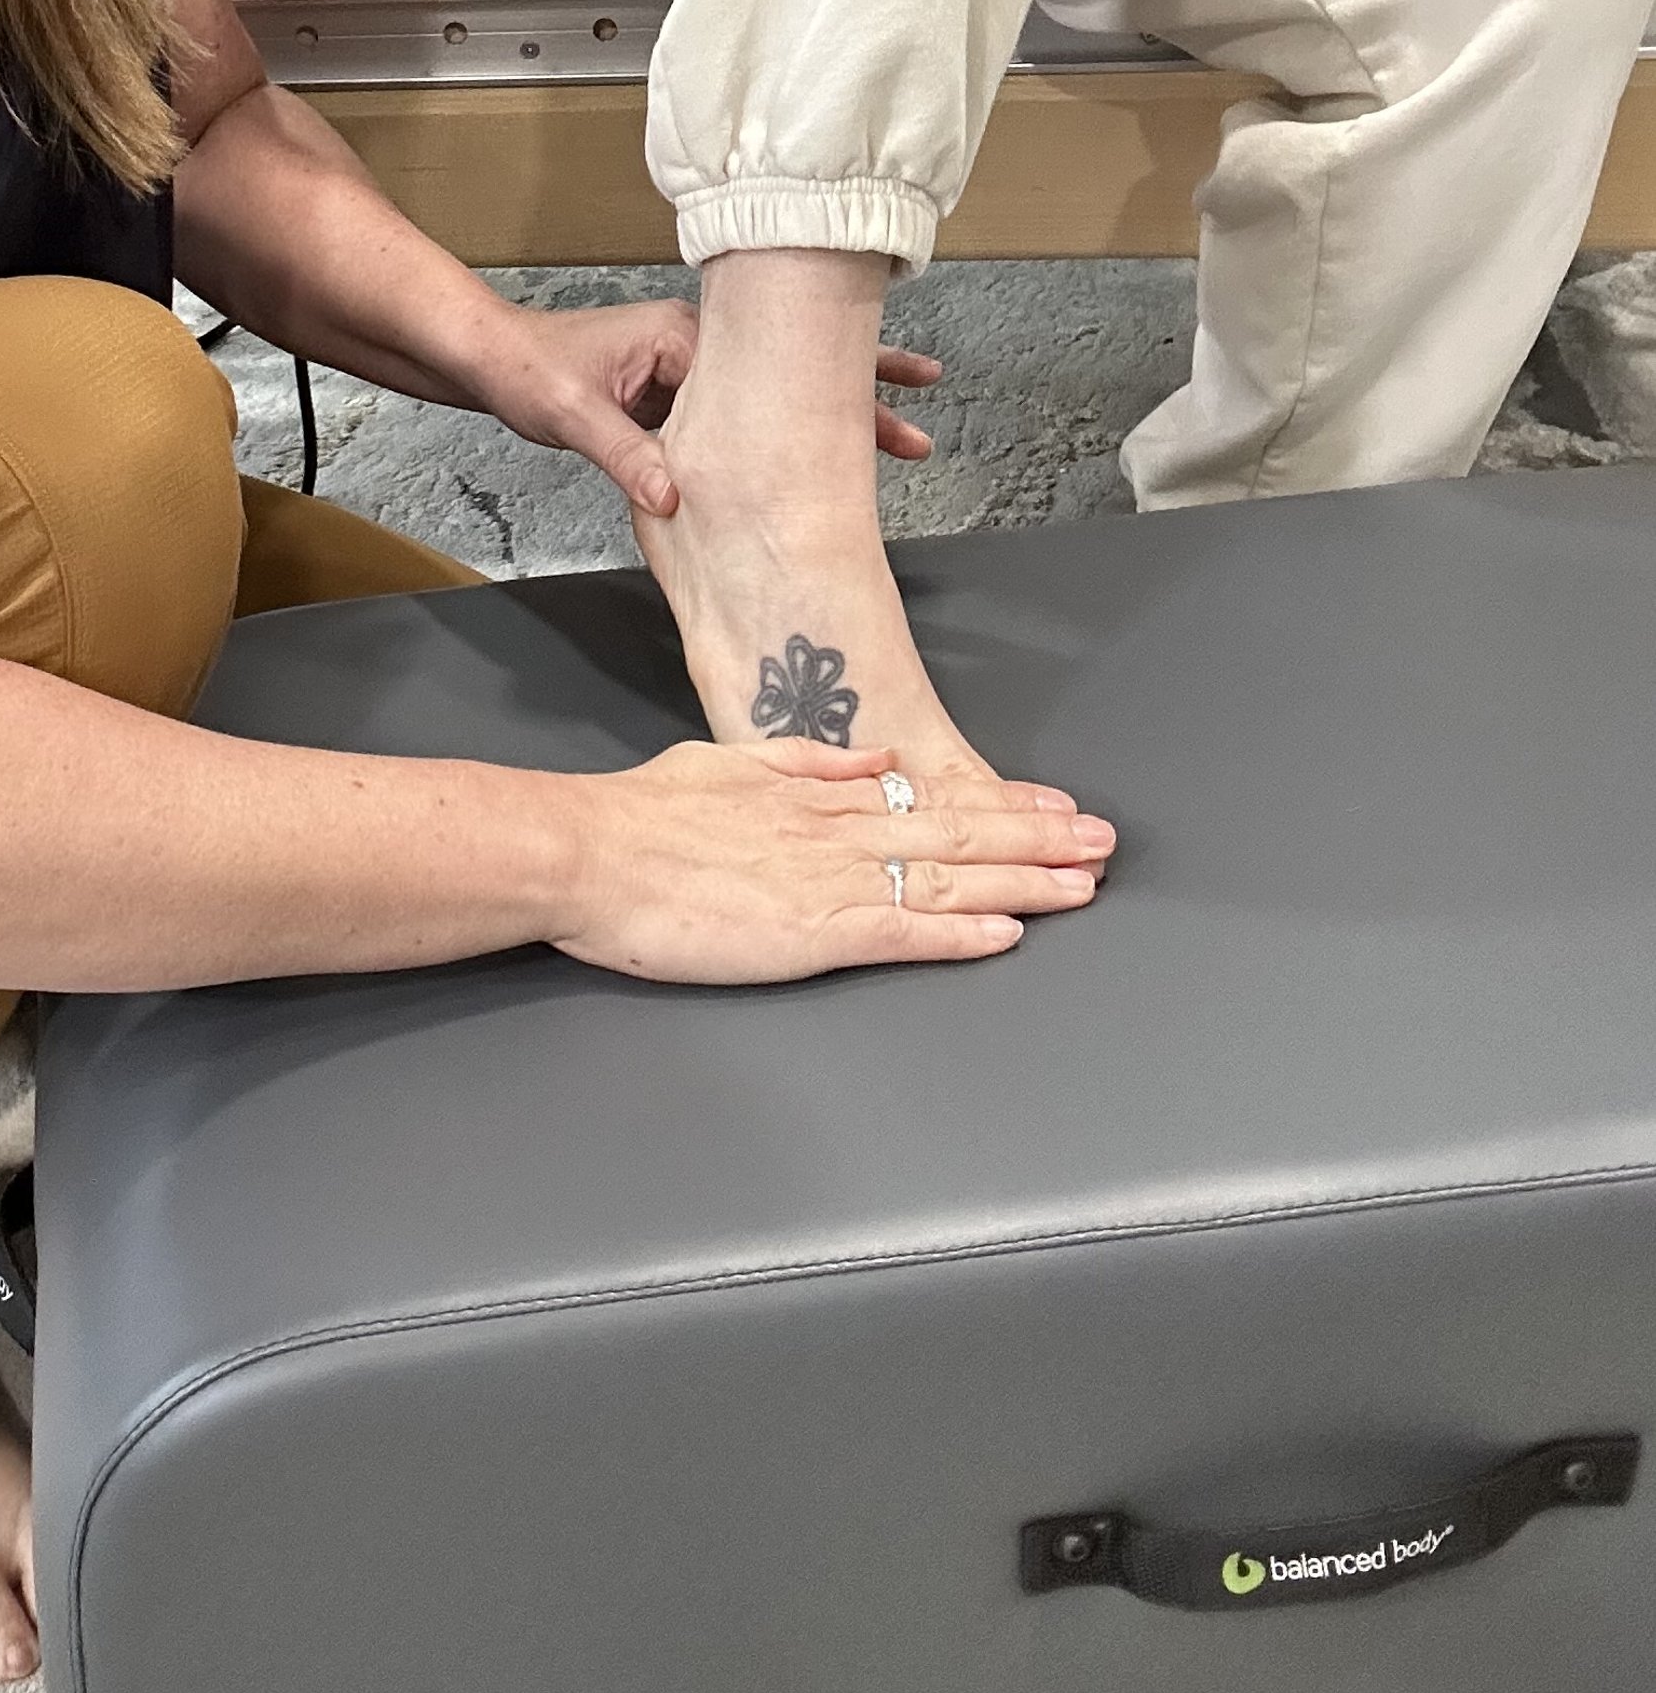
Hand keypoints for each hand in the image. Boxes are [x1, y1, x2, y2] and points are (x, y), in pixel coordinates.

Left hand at [485, 304, 944, 519]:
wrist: (491, 361)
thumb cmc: (529, 371)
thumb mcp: (573, 414)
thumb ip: (627, 456)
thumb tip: (674, 501)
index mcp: (682, 337)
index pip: (774, 365)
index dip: (832, 390)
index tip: (883, 413)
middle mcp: (697, 345)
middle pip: (791, 368)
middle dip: (857, 384)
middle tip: (924, 398)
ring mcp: (691, 368)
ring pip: (774, 391)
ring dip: (825, 409)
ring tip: (894, 426)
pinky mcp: (678, 393)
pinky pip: (742, 412)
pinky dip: (781, 427)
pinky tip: (810, 452)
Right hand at [557, 735, 1114, 984]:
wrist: (590, 854)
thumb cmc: (641, 816)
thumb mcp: (728, 764)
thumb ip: (805, 765)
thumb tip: (870, 761)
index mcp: (815, 798)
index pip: (930, 799)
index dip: (1000, 804)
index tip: (1052, 806)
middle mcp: (836, 833)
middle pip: (958, 831)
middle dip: (1039, 838)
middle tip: (1103, 842)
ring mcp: (828, 880)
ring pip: (947, 875)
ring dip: (1024, 880)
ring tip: (1083, 883)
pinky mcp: (811, 931)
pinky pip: (903, 929)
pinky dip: (960, 930)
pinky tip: (1007, 930)